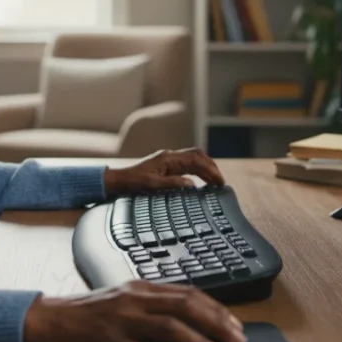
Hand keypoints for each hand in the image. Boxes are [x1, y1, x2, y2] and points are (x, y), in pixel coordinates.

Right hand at [22, 280, 246, 341]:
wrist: (50, 321)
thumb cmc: (87, 314)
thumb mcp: (123, 300)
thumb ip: (151, 305)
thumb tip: (186, 320)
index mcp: (141, 288)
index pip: (188, 293)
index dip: (216, 309)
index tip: (235, 324)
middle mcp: (136, 299)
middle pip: (186, 307)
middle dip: (217, 324)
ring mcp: (124, 320)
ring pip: (172, 329)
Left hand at [104, 148, 224, 196]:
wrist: (121, 180)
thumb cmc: (134, 182)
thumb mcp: (152, 185)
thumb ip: (172, 183)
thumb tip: (192, 184)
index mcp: (168, 158)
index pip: (195, 158)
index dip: (209, 168)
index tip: (218, 179)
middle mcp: (171, 156)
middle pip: (197, 156)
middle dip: (211, 167)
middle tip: (220, 181)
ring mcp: (169, 160)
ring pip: (193, 160)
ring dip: (206, 169)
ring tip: (215, 182)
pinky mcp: (168, 166)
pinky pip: (187, 166)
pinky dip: (198, 172)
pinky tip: (202, 181)